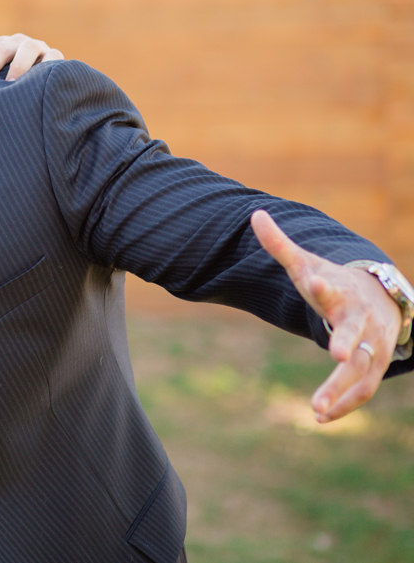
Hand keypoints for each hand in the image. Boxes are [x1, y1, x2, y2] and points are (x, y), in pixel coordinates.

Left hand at [0, 22, 62, 79]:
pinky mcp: (58, 60)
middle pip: (13, 48)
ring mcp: (42, 50)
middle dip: (4, 66)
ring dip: (25, 66)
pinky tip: (43, 81)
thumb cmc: (7, 63)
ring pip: (35, 51)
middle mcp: (24, 43)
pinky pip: (57, 62)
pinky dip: (51, 69)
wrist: (38, 70)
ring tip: (17, 83)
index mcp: (6, 42)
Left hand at [253, 210, 398, 422]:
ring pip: (362, 370)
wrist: (380, 297)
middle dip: (347, 341)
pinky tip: (320, 418)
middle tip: (336, 353)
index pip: (332, 288)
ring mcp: (373, 345)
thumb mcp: (307, 264)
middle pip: (355, 332)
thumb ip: (279, 245)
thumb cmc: (335, 282)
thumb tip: (254, 215)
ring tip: (314, 410)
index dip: (324, 285)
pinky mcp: (376, 366)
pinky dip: (345, 405)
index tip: (316, 282)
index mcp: (342, 293)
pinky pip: (364, 390)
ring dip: (341, 389)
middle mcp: (361, 320)